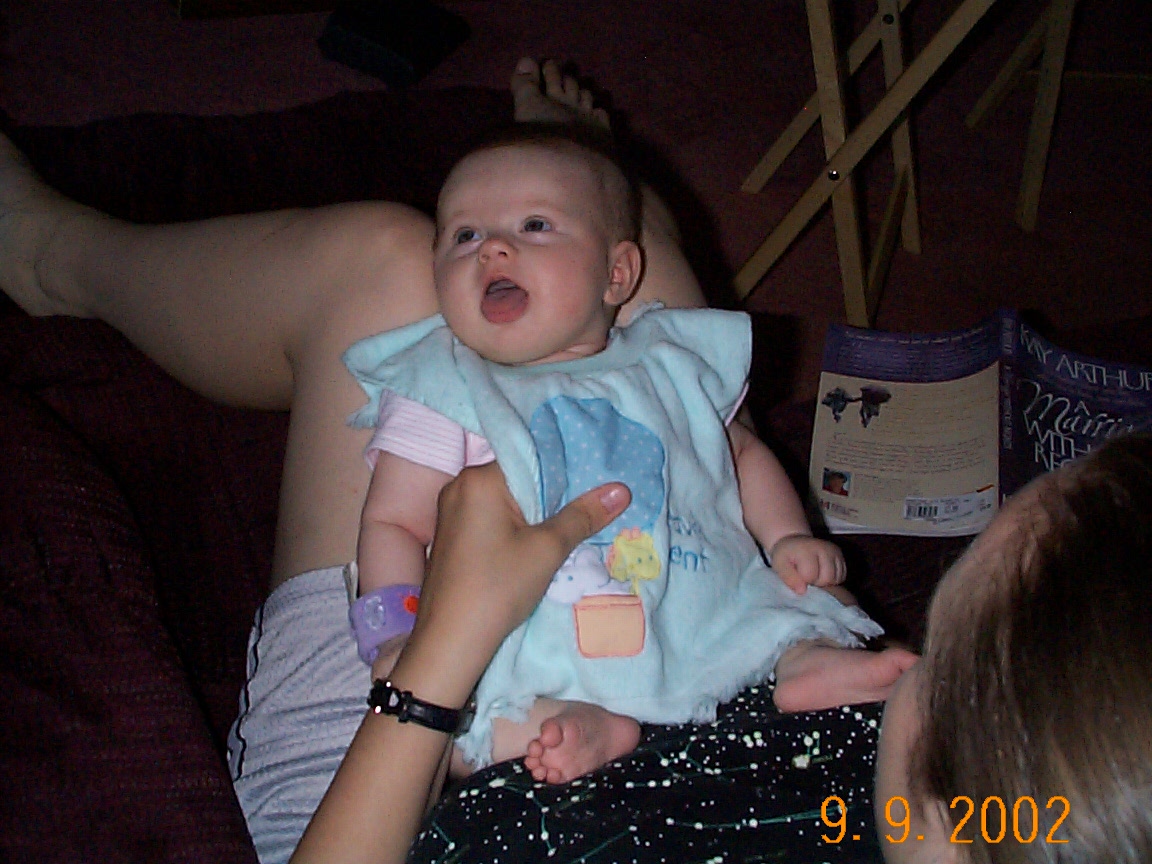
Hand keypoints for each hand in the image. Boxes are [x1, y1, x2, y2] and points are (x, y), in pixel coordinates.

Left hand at [394, 462, 631, 701]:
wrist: (450, 641)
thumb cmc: (497, 588)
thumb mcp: (547, 550)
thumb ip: (582, 515)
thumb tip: (621, 490)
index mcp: (478, 480)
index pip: (530, 459)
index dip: (564, 471)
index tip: (593, 483)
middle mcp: (459, 487)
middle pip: (517, 480)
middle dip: (550, 495)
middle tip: (586, 508)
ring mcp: (450, 512)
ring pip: (504, 502)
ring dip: (533, 515)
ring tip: (566, 529)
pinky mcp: (451, 536)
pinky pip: (490, 519)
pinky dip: (514, 528)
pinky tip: (535, 547)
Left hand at [768, 534, 845, 593]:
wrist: (794, 541)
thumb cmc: (785, 555)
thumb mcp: (779, 565)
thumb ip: (788, 577)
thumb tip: (802, 591)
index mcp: (807, 550)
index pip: (810, 576)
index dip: (803, 581)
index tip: (797, 575)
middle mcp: (824, 548)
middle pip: (826, 578)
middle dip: (816, 583)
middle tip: (806, 577)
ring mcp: (834, 551)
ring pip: (836, 579)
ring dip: (825, 582)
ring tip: (814, 575)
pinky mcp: (840, 555)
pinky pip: (842, 576)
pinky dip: (832, 579)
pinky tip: (822, 574)